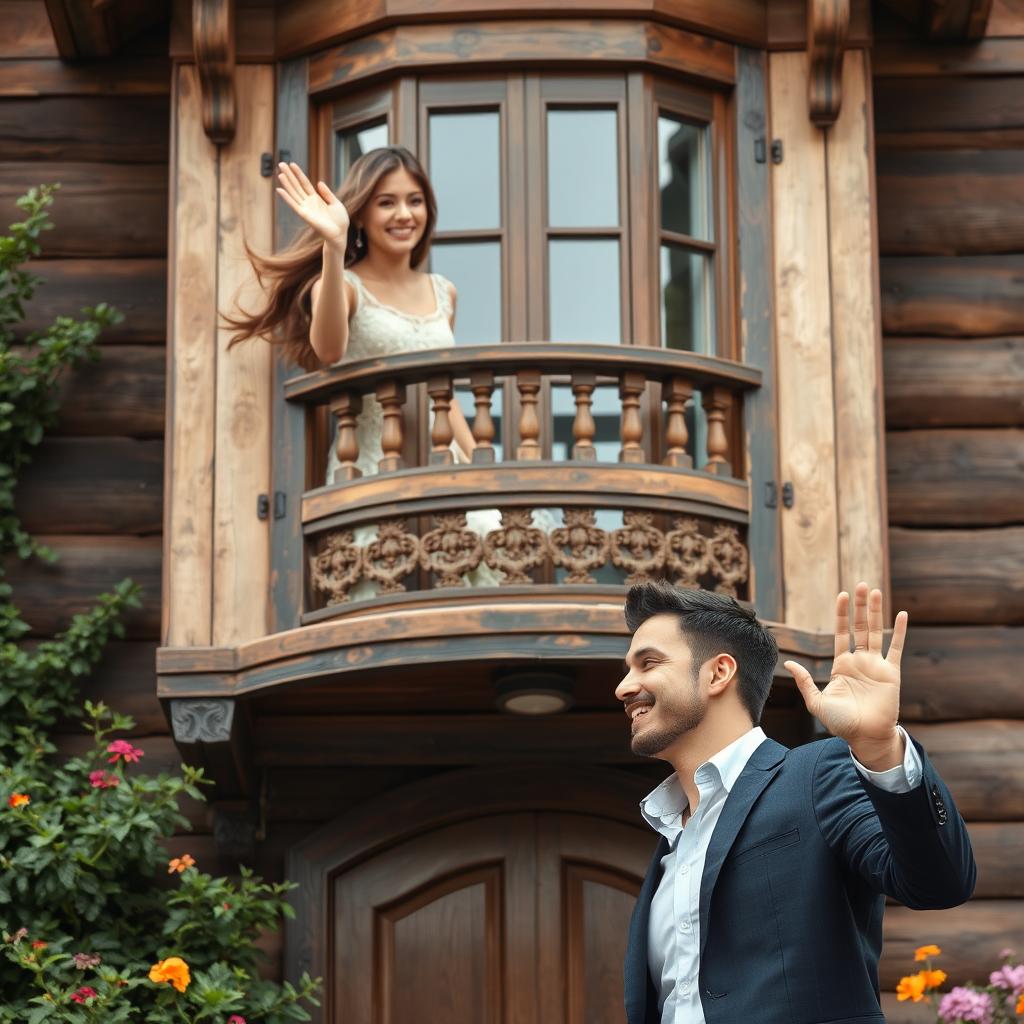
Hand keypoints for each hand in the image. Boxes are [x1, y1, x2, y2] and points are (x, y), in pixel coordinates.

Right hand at [276, 162, 349, 246]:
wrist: (340, 234)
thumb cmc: (339, 221)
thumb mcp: (335, 203)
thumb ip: (327, 193)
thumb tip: (319, 182)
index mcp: (316, 198)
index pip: (304, 183)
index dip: (298, 173)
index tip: (292, 164)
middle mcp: (309, 202)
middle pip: (297, 186)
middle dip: (289, 175)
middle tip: (281, 163)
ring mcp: (306, 208)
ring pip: (294, 193)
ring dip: (286, 184)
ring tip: (280, 173)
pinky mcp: (305, 215)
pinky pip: (294, 205)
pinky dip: (286, 198)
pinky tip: (279, 190)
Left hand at [784, 583, 907, 766]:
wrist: (865, 738)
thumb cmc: (841, 723)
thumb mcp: (816, 701)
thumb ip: (805, 681)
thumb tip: (789, 662)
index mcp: (842, 665)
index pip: (841, 633)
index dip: (842, 614)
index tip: (842, 595)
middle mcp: (859, 661)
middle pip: (860, 627)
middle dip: (860, 606)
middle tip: (861, 585)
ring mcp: (876, 665)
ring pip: (877, 632)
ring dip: (876, 611)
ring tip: (875, 591)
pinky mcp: (891, 673)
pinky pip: (896, 648)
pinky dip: (899, 631)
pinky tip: (902, 614)